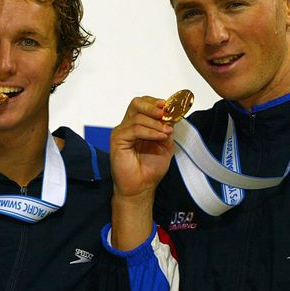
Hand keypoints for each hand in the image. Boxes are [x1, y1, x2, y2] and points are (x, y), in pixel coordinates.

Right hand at [109, 96, 173, 249]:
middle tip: (166, 113)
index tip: (172, 107)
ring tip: (166, 133)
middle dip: (154, 106)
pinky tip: (160, 137)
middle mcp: (128, 126)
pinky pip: (134, 129)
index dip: (157, 103)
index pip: (144, 104)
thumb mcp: (165, 145)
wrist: (141, 187)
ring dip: (156, 123)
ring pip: (138, 116)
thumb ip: (167, 129)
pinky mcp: (117, 140)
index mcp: (138, 125)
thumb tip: (172, 115)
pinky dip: (150, 132)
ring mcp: (121, 132)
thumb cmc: (150, 169)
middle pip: (137, 103)